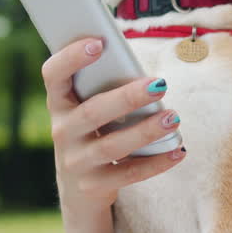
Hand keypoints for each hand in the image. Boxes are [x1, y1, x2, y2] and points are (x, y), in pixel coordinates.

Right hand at [42, 38, 185, 209]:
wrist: (79, 189)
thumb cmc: (93, 133)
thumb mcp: (87, 110)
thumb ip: (104, 88)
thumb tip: (146, 73)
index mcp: (59, 104)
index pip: (53, 75)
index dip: (70, 57)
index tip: (98, 43)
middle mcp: (62, 131)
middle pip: (93, 112)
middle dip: (127, 97)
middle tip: (160, 84)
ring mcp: (76, 161)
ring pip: (112, 145)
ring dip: (146, 130)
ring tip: (173, 118)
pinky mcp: (93, 186)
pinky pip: (128, 174)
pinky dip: (156, 162)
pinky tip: (178, 151)